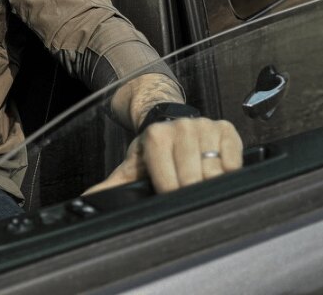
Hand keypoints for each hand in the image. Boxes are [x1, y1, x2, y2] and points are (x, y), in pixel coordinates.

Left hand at [84, 118, 241, 194]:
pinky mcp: (226, 129)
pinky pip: (234, 161)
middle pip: (193, 178)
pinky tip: (217, 173)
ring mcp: (205, 127)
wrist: (169, 120)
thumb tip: (88, 201)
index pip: (168, 178)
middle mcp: (181, 127)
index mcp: (156, 136)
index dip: (170, 193)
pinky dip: (229, 173)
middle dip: (190, 193)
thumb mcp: (131, 166)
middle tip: (187, 196)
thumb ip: (111, 185)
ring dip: (210, 184)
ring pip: (215, 171)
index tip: (170, 199)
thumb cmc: (152, 150)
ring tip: (200, 184)